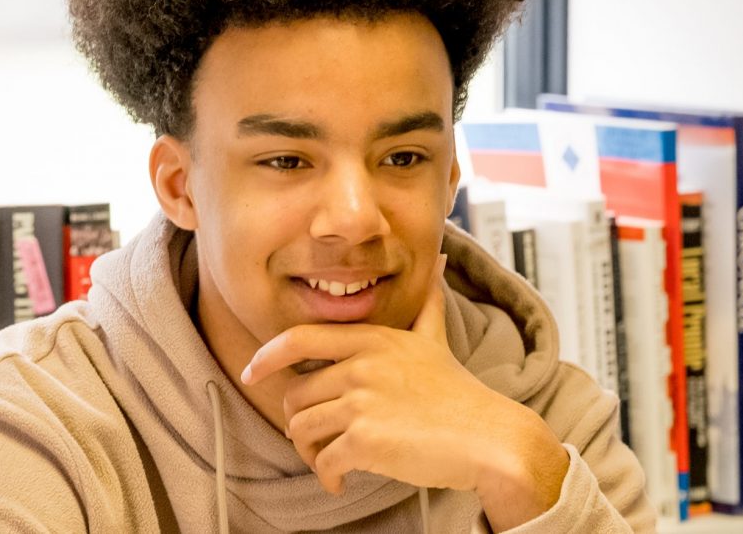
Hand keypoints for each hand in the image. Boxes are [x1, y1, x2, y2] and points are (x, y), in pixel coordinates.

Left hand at [241, 255, 568, 529]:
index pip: (300, 339)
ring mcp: (362, 402)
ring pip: (302, 431)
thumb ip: (428, 303)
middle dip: (301, 424)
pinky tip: (341, 482)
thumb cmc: (460, 394)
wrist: (490, 436)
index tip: (253, 371)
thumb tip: (441, 260)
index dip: (268, 356)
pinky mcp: (365, 440)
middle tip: (320, 442)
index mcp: (372, 340)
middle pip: (296, 397)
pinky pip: (324, 462)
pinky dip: (328, 478)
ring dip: (311, 454)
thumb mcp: (436, 338)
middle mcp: (362, 366)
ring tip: (331, 463)